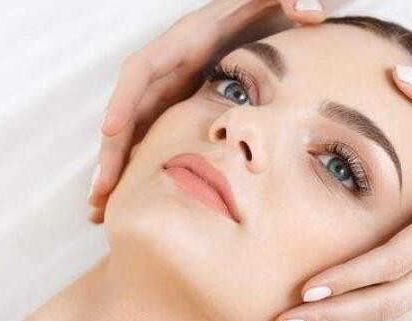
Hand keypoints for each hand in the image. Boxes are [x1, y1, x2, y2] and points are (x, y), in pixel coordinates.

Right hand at [88, 0, 331, 222]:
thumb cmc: (263, 3)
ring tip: (100, 209)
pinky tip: (131, 194)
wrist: (260, 9)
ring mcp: (173, 85)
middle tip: (100, 193)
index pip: (144, 69)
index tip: (110, 131)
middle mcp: (171, 66)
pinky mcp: (181, 101)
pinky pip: (153, 134)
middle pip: (129, 109)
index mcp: (187, 42)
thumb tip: (311, 11)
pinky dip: (138, 163)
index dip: (124, 99)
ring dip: (117, 167)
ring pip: (135, 128)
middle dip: (112, 150)